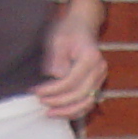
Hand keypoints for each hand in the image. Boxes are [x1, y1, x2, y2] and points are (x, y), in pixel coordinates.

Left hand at [34, 1, 106, 119]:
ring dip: (67, 111)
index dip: (53, 90)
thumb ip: (57, 58)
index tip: (37, 91)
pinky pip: (87, 103)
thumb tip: (56, 76)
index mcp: (90, 58)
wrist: (83, 25)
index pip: (71, 81)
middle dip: (59, 102)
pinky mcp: (97, 84)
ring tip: (49, 113)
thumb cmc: (69, 30)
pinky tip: (60, 112)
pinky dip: (74, 110)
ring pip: (86, 103)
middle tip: (41, 101)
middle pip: (80, 95)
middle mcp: (99, 70)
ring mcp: (100, 78)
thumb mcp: (58, 39)